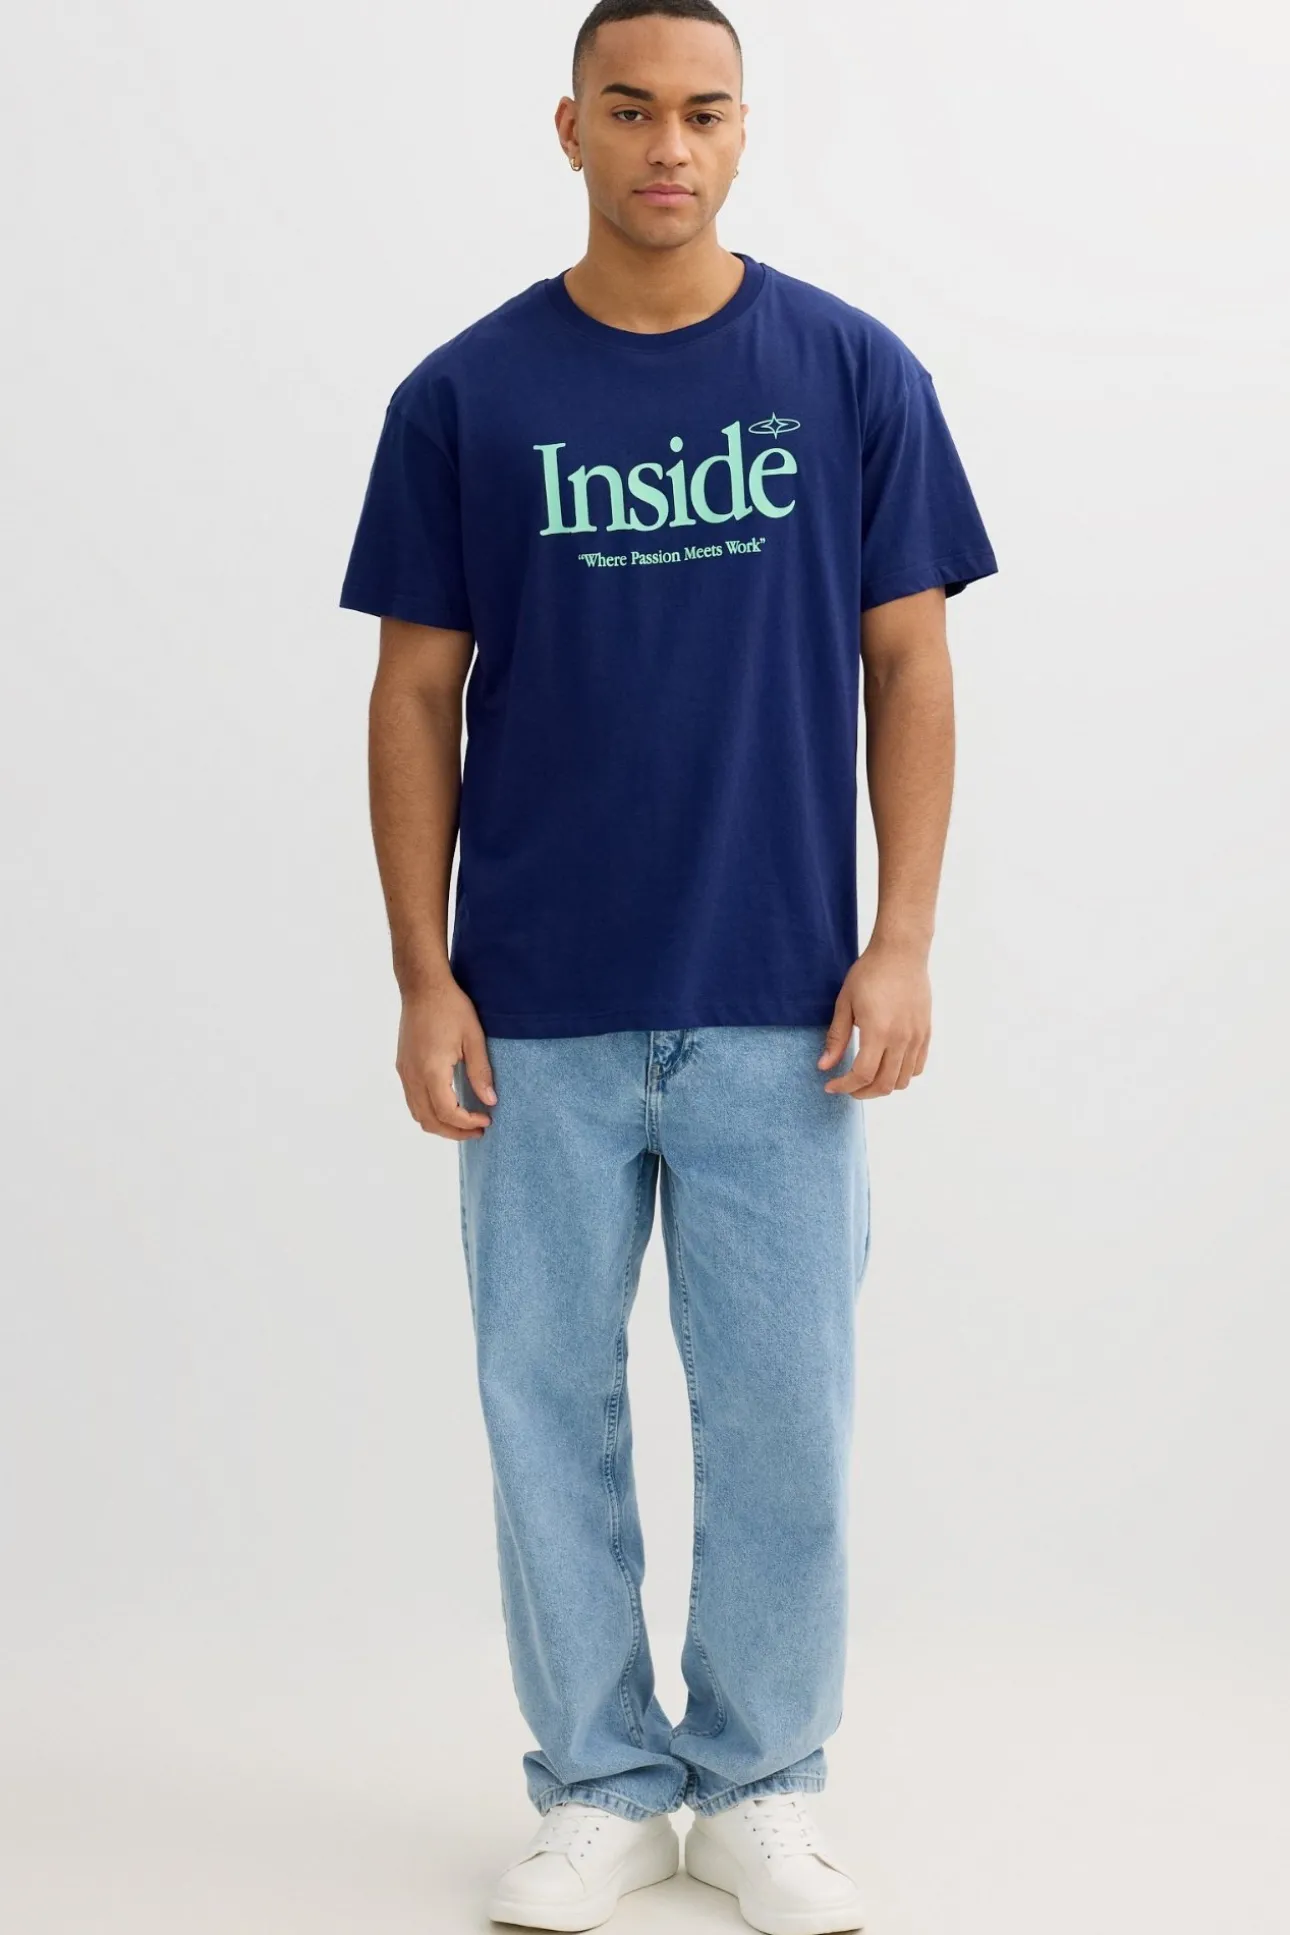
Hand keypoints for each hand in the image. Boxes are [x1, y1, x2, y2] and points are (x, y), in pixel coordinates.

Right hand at [395, 977, 496, 1138]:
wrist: (423, 987)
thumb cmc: (451, 1007)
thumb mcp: (474, 1038)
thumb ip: (481, 1072)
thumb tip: (490, 1101)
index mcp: (431, 1070)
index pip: (446, 1112)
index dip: (467, 1123)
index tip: (486, 1119)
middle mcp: (413, 1075)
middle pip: (429, 1120)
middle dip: (454, 1132)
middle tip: (478, 1129)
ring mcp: (405, 1072)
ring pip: (417, 1113)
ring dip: (440, 1124)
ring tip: (465, 1122)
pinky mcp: (403, 1066)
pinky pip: (413, 1100)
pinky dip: (430, 1111)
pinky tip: (448, 1105)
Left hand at [817, 938, 931, 1097]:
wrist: (901, 954)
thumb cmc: (870, 974)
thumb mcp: (845, 1004)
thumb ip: (836, 1038)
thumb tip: (824, 1066)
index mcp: (878, 1031)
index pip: (863, 1075)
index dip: (845, 1086)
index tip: (831, 1086)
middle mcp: (901, 1039)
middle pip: (884, 1084)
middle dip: (862, 1092)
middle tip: (847, 1087)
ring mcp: (917, 1037)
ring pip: (903, 1080)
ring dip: (883, 1086)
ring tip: (867, 1079)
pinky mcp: (926, 1032)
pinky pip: (918, 1066)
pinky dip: (902, 1075)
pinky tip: (887, 1066)